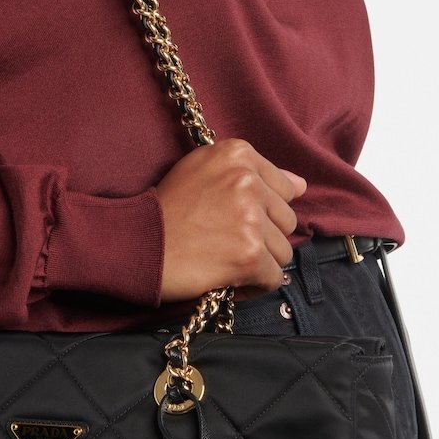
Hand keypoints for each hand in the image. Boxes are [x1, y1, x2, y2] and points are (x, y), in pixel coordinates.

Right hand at [152, 137, 305, 304]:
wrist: (137, 244)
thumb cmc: (166, 209)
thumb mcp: (203, 171)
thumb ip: (253, 173)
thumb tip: (301, 185)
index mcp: (238, 153)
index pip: (283, 188)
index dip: (259, 210)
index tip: (228, 217)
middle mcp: (247, 180)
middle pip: (286, 220)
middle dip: (261, 236)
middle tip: (223, 240)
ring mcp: (251, 217)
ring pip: (283, 251)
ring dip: (257, 261)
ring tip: (223, 258)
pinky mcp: (250, 253)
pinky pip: (274, 277)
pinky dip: (253, 284)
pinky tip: (226, 277)